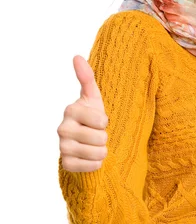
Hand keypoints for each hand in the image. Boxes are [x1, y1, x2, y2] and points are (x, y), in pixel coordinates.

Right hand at [57, 55, 108, 171]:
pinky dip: (96, 164)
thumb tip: (77, 56)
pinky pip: (91, 167)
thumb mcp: (93, 97)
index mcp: (71, 110)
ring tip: (95, 146)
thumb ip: (87, 78)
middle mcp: (62, 128)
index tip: (99, 120)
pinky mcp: (65, 164)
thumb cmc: (92, 117)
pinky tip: (90, 157)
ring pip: (98, 153)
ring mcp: (62, 147)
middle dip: (105, 138)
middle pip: (101, 138)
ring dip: (102, 151)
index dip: (105, 122)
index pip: (101, 120)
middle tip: (97, 135)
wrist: (85, 142)